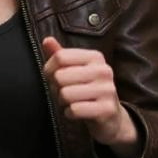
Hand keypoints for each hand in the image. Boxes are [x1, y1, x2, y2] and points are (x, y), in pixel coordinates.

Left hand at [41, 36, 139, 155]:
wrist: (111, 117)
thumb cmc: (87, 91)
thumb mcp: (75, 70)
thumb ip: (60, 56)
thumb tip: (47, 40)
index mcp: (95, 57)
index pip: (60, 57)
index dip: (49, 70)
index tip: (54, 78)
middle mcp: (103, 70)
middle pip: (60, 76)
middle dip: (56, 88)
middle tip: (66, 93)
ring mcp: (107, 90)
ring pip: (65, 94)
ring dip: (63, 102)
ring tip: (73, 102)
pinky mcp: (106, 109)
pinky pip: (74, 110)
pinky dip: (69, 113)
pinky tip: (77, 112)